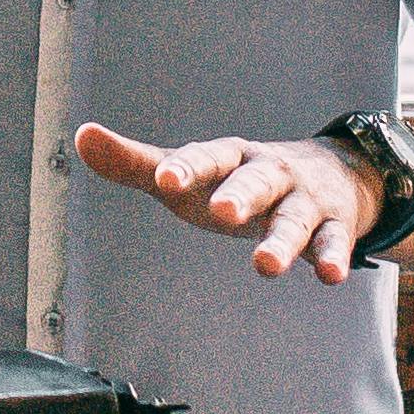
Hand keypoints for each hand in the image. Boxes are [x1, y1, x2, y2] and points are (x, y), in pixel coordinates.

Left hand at [76, 125, 377, 282]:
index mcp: (230, 157)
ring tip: (265, 267)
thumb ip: (136, 163)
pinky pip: (333, 241)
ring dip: (281, 241)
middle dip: (240, 196)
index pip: (206, 158)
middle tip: (222, 213)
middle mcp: (269, 172)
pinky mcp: (332, 225)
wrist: (330, 172)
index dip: (187, 168)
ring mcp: (303, 199)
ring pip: (293, 219)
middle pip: (255, 181)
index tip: (165, 179)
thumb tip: (80, 137)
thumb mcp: (190, 171)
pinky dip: (333, 256)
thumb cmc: (239, 178)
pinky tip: (330, 275)